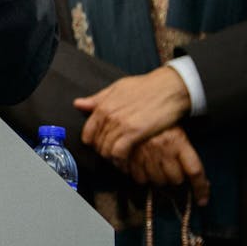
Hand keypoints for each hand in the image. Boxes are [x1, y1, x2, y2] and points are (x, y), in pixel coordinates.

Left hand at [75, 66, 191, 160]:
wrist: (168, 88)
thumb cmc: (145, 86)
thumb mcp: (117, 88)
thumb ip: (97, 99)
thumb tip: (77, 104)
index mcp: (103, 105)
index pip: (88, 131)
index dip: (92, 141)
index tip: (99, 145)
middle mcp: (109, 115)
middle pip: (97, 142)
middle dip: (103, 150)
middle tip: (112, 153)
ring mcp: (121, 124)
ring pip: (106, 149)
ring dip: (112, 156)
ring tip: (120, 157)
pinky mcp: (135, 132)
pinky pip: (119, 152)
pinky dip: (120, 159)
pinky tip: (126, 159)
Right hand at [122, 127, 209, 204]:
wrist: (130, 109)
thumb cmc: (157, 123)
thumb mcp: (175, 131)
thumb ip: (185, 153)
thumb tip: (202, 181)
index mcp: (178, 141)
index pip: (195, 171)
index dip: (200, 189)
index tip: (202, 201)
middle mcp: (163, 149)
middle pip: (176, 179)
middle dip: (175, 177)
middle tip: (170, 169)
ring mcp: (146, 153)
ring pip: (158, 181)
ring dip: (159, 178)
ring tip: (156, 166)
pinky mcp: (130, 157)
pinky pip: (140, 179)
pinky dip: (142, 177)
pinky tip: (142, 167)